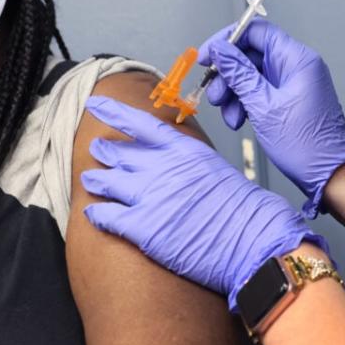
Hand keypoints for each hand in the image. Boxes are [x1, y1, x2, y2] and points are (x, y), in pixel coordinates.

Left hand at [80, 95, 328, 310]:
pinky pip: (107, 215)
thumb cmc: (242, 209)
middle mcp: (162, 168)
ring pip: (108, 181)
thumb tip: (170, 161)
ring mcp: (150, 196)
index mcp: (183, 150)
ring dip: (95, 179)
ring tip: (89, 179)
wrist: (254, 239)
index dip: (114, 112)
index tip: (96, 104)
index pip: (140, 124)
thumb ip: (186, 160)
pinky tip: (92, 212)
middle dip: (105, 151)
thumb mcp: (214, 167)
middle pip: (120, 153)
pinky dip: (96, 212)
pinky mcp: (144, 227)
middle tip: (96, 149)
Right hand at [197, 19, 344, 217]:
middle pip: (250, 54)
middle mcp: (297, 66)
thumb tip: (220, 50)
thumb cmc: (306, 145)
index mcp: (297, 59)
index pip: (256, 31)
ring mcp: (293, 83)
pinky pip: (259, 90)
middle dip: (227, 74)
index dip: (227, 40)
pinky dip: (244, 102)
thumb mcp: (262, 106)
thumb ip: (238, 74)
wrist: (329, 175)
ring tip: (229, 115)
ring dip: (233, 93)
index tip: (208, 56)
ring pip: (251, 75)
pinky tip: (239, 120)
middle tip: (215, 94)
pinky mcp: (289, 98)